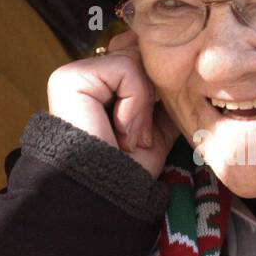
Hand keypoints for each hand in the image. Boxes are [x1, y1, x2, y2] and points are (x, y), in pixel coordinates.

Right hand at [46, 31, 181, 178]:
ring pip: (134, 63)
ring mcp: (73, 76)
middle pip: (139, 59)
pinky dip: (134, 104)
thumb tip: (184, 78)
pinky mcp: (70, 79)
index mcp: (98, 89)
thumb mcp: (155, 132)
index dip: (154, 92)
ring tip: (127, 139)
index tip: (143, 135)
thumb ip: (163, 103)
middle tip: (137, 140)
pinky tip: (119, 132)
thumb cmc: (130, 171)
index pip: (140, 64)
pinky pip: (125, 70)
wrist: (110, 195)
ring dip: (141, 107)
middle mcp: (83, 78)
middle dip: (149, 100)